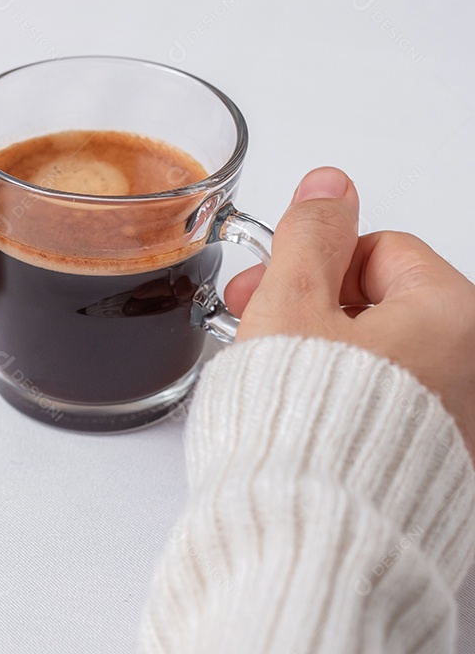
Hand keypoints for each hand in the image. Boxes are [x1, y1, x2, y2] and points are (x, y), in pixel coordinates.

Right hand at [225, 167, 474, 455]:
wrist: (312, 535)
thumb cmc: (305, 429)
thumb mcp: (290, 303)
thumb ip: (310, 232)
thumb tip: (329, 186)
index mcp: (452, 316)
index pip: (379, 251)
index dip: (312, 265)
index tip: (271, 289)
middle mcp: (474, 368)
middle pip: (386, 305)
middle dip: (317, 311)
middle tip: (266, 332)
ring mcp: (461, 421)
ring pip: (387, 357)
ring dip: (330, 357)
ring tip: (281, 383)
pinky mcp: (440, 464)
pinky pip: (393, 407)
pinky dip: (351, 404)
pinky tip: (309, 421)